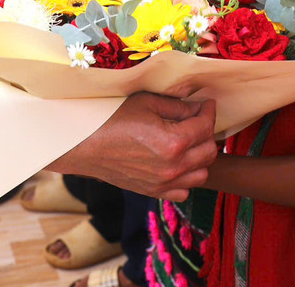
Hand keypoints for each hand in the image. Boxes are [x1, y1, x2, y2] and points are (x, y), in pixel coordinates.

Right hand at [52, 93, 217, 200]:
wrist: (86, 145)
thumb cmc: (113, 119)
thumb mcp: (147, 102)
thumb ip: (177, 106)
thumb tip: (198, 108)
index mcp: (173, 142)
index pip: (205, 126)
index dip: (208, 111)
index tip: (206, 104)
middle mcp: (173, 167)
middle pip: (209, 151)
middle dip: (207, 132)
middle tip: (197, 120)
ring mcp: (164, 183)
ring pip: (202, 174)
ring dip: (200, 157)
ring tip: (189, 142)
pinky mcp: (154, 192)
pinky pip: (184, 191)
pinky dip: (187, 178)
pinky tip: (177, 163)